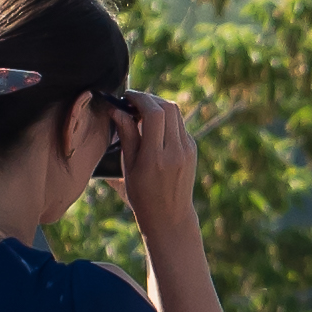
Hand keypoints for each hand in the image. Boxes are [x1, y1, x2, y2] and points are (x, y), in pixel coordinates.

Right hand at [117, 95, 201, 243]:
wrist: (170, 215)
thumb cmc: (142, 194)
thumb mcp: (129, 167)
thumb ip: (126, 136)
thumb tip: (118, 110)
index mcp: (156, 157)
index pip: (153, 114)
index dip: (140, 98)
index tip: (126, 96)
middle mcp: (175, 150)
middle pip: (167, 107)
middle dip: (149, 98)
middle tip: (133, 101)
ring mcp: (187, 149)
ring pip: (176, 113)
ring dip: (158, 105)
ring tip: (141, 111)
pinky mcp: (193, 149)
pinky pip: (179, 124)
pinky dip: (166, 118)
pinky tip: (153, 125)